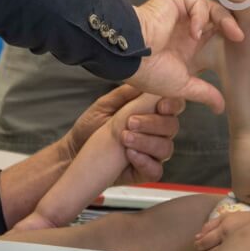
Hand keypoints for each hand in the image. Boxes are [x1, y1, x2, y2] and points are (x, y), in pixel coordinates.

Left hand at [63, 85, 183, 184]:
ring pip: (166, 148)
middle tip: (131, 122)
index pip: (173, 106)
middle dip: (153, 123)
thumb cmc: (92, 125)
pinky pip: (156, 170)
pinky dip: (145, 162)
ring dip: (146, 142)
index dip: (172, 104)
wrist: (76, 150)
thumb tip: (145, 79)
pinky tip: (130, 155)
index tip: (160, 105)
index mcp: (151, 112)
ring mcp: (152, 153)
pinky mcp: (145, 171)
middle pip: (172, 126)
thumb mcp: (105, 104)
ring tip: (124, 138)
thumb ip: (126, 93)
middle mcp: (156, 132)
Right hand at [127, 0, 243, 112]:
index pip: (217, 38)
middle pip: (218, 20)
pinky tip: (195, 32)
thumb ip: (204, 92)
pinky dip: (201, 16)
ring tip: (233, 33)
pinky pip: (197, 3)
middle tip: (243, 38)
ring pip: (212, 9)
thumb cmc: (149, 72)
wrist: (131, 55)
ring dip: (224, 20)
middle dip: (233, 27)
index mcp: (189, 47)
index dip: (231, 42)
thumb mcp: (182, 86)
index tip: (246, 52)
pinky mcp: (176, 3)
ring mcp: (182, 15)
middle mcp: (187, 29)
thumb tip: (220, 108)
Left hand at [194, 210, 249, 250]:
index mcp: (223, 230)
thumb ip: (210, 225)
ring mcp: (234, 247)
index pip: (204, 243)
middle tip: (203, 250)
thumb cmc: (241, 219)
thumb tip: (197, 236)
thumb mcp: (225, 217)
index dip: (198, 245)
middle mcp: (228, 241)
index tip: (197, 244)